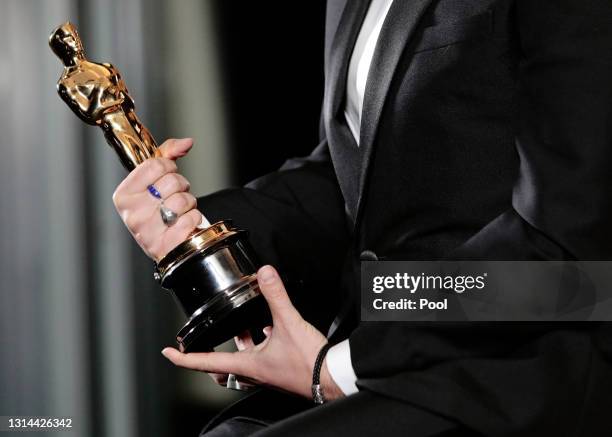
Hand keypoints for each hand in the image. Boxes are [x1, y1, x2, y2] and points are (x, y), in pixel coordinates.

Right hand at [112, 138, 202, 260]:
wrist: (165, 247)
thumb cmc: (158, 212)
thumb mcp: (154, 183)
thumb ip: (167, 157)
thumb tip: (186, 142)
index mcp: (123, 195)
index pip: (155, 165)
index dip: (169, 168)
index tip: (168, 176)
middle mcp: (132, 213)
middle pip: (172, 181)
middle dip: (181, 186)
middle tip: (175, 196)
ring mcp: (147, 231)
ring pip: (183, 199)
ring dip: (189, 203)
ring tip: (179, 211)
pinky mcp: (165, 245)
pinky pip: (191, 219)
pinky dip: (194, 219)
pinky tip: (184, 224)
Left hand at [161, 265, 344, 400]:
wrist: (332, 377)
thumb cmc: (309, 362)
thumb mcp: (289, 323)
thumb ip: (276, 296)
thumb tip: (265, 274)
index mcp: (248, 365)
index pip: (205, 362)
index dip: (184, 357)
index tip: (169, 352)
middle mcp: (254, 372)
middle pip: (222, 365)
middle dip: (211, 352)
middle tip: (204, 340)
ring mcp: (267, 373)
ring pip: (243, 361)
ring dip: (239, 344)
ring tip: (240, 327)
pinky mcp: (280, 369)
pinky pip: (262, 357)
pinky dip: (260, 343)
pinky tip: (270, 330)